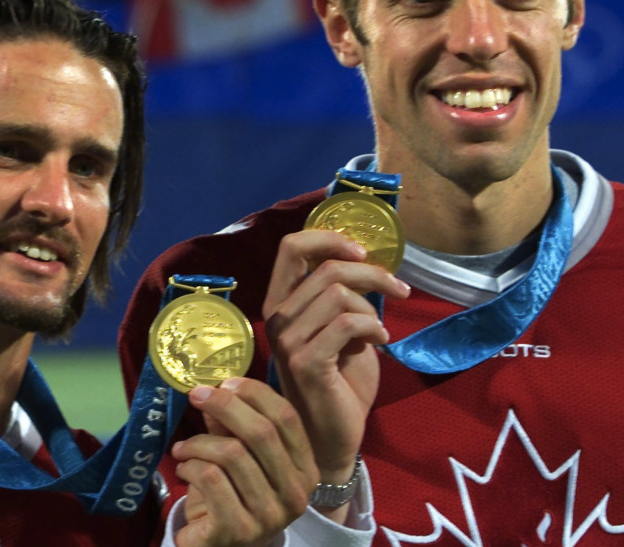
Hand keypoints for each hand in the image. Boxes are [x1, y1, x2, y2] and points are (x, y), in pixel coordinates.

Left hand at [171, 378, 318, 546]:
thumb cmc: (232, 495)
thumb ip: (233, 424)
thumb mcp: (240, 455)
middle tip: (196, 395)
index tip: (225, 382)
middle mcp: (295, 494)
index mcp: (304, 469)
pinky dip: (190, 465)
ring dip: (198, 442)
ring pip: (232, 453)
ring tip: (183, 447)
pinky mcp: (238, 530)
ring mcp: (270, 515)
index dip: (255, 393)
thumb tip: (215, 387)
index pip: (286, 418)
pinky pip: (210, 477)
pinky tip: (183, 467)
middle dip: (224, 405)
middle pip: (261, 432)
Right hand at [263, 230, 410, 502]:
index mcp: (280, 302)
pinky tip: (380, 341)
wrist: (333, 437)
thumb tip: (366, 262)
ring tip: (380, 330)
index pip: (291, 248)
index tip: (362, 252)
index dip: (328, 238)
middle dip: (371, 273)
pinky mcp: (305, 362)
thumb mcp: (342, 330)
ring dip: (372, 307)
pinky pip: (347, 323)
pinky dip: (373, 327)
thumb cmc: (339, 382)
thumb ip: (343, 298)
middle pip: (326, 268)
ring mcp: (287, 340)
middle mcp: (276, 316)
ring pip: (338, 293)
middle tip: (399, 289)